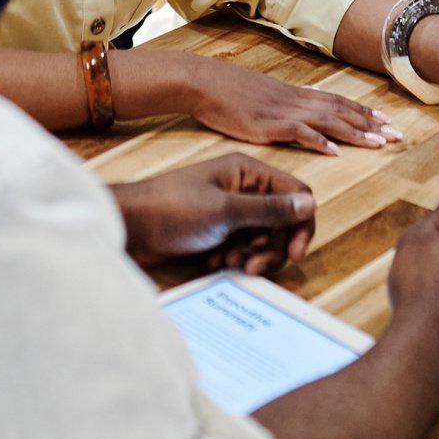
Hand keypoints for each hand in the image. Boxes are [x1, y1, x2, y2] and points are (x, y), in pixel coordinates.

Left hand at [111, 155, 316, 276]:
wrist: (127, 227)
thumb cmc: (171, 210)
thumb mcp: (224, 211)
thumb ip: (269, 210)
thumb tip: (310, 203)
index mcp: (247, 172)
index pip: (295, 194)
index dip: (300, 224)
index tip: (292, 254)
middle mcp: (242, 188)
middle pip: (281, 221)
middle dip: (271, 248)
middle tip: (251, 267)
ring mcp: (229, 209)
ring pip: (261, 238)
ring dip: (251, 256)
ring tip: (227, 265)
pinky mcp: (216, 230)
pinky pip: (241, 247)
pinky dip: (233, 258)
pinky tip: (212, 262)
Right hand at [190, 61, 401, 156]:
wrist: (204, 82)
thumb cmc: (229, 90)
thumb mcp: (264, 93)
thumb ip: (287, 101)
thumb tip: (306, 102)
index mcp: (295, 95)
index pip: (338, 102)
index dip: (364, 112)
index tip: (387, 120)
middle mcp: (295, 101)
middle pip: (341, 112)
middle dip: (371, 124)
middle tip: (397, 135)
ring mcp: (283, 112)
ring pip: (328, 121)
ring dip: (356, 133)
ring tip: (378, 144)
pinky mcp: (268, 125)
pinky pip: (299, 133)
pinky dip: (320, 141)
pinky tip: (337, 153)